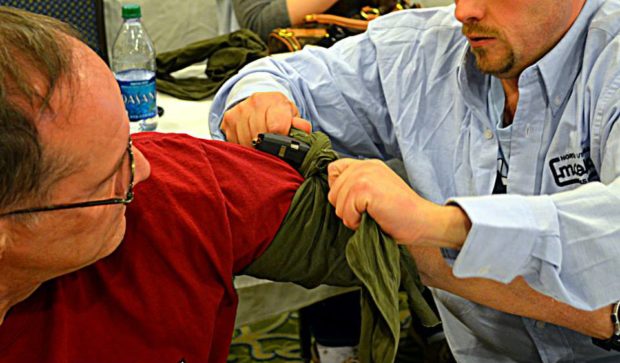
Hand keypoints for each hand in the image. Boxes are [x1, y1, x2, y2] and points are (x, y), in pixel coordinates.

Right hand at [220, 92, 311, 145]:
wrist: (260, 103)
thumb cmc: (279, 113)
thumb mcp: (292, 117)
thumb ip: (300, 125)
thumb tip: (302, 130)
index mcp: (274, 101)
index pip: (276, 127)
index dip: (281, 140)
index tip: (283, 144)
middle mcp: (254, 103)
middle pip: (261, 136)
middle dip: (269, 147)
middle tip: (274, 150)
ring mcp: (238, 111)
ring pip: (247, 142)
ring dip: (256, 150)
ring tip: (263, 148)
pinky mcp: (227, 121)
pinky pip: (235, 143)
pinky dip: (244, 148)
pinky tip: (251, 145)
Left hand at [327, 158, 469, 246]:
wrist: (422, 221)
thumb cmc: (400, 213)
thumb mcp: (376, 191)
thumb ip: (357, 185)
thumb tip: (334, 195)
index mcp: (367, 164)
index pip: (333, 170)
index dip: (339, 190)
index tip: (356, 201)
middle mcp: (364, 165)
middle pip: (332, 191)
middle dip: (345, 208)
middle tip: (369, 212)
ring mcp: (364, 175)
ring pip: (336, 203)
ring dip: (351, 217)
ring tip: (373, 215)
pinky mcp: (364, 189)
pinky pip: (345, 212)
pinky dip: (356, 222)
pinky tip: (374, 218)